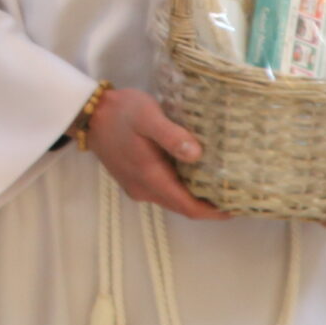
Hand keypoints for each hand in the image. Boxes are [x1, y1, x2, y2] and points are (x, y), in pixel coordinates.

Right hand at [88, 89, 225, 221]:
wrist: (88, 113)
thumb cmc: (120, 112)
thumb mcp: (147, 116)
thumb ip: (171, 135)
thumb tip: (197, 154)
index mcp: (150, 178)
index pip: (188, 207)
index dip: (214, 212)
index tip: (237, 207)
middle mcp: (144, 189)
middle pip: (182, 206)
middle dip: (209, 206)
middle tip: (234, 194)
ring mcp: (137, 186)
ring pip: (173, 199)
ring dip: (195, 196)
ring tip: (219, 183)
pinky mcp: (133, 178)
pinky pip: (163, 190)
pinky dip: (181, 187)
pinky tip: (193, 173)